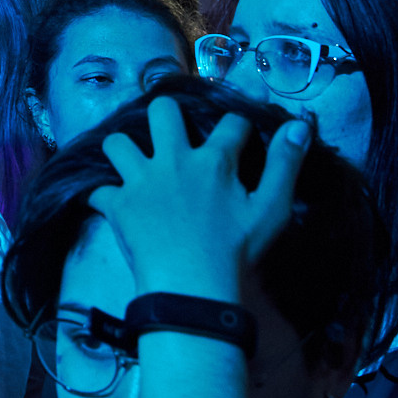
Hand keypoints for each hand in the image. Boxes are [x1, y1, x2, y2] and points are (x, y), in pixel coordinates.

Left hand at [88, 96, 307, 299]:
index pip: (231, 122)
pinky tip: (112, 202)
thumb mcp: (272, 209)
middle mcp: (174, 161)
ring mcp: (141, 181)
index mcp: (215, 160)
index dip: (238, 126)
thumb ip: (285, 165)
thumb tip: (299, 125)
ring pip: (116, 142)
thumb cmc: (237, 251)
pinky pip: (98, 190)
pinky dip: (103, 196)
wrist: (192, 286)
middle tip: (170, 133)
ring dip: (123, 150)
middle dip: (166, 115)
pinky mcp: (118, 206)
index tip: (239, 135)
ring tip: (133, 162)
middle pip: (162, 111)